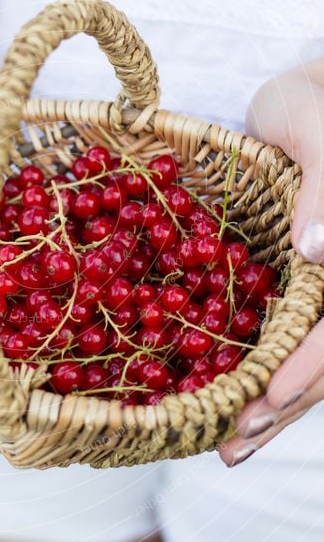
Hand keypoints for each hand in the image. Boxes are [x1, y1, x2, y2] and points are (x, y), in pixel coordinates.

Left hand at [219, 62, 323, 465]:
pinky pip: (284, 334)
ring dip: (272, 404)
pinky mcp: (295, 284)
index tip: (267, 401)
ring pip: (308, 357)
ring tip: (228, 444)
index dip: (306, 367)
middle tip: (231, 444)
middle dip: (282, 405)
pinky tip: (231, 397)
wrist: (310, 97)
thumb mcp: (318, 125)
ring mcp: (320, 285)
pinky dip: (261, 371)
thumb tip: (320, 253)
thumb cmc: (317, 100)